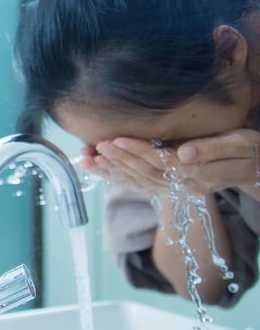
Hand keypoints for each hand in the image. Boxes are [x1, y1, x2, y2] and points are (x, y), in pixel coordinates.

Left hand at [85, 130, 259, 196]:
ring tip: (87, 159)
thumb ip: (211, 149)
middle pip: (146, 173)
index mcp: (199, 174)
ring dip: (112, 170)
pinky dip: (118, 177)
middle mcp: (185, 186)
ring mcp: (178, 190)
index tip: (116, 139)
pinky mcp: (172, 188)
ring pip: (139, 181)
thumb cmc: (248, 150)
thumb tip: (184, 153)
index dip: (138, 151)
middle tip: (95, 145)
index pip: (162, 162)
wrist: (255, 169)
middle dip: (118, 159)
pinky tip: (99, 170)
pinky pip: (141, 186)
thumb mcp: (238, 144)